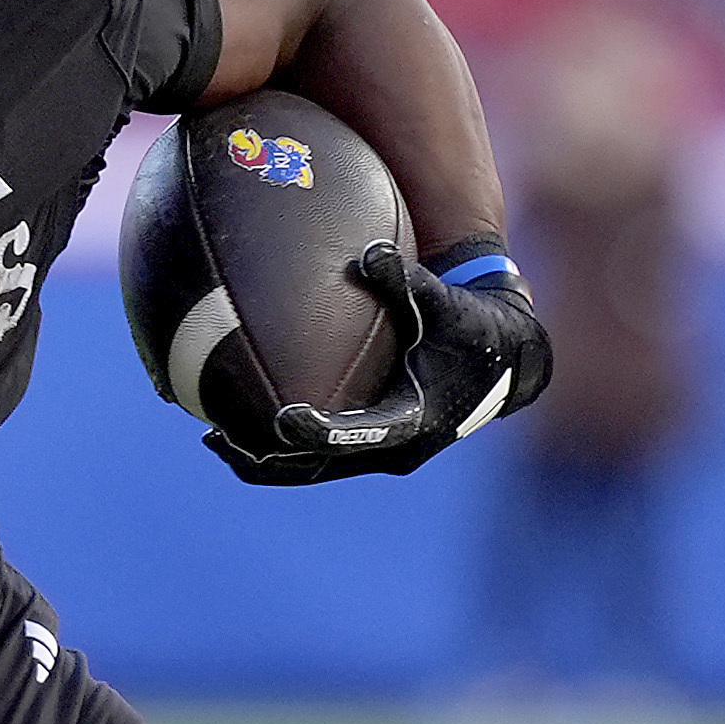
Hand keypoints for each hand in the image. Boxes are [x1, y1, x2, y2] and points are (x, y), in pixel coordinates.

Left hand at [208, 246, 548, 486]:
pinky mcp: (374, 449)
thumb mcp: (444, 305)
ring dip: (268, 462)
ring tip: (217, 441)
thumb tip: (370, 252)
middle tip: (222, 440)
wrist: (506, 363)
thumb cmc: (472, 329)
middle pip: (320, 466)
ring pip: (314, 470)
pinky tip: (242, 422)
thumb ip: (405, 283)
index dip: (319, 433)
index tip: (282, 419)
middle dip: (270, 459)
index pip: (358, 434)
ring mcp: (381, 454)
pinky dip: (283, 448)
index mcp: (412, 420)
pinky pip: (320, 458)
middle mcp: (395, 448)